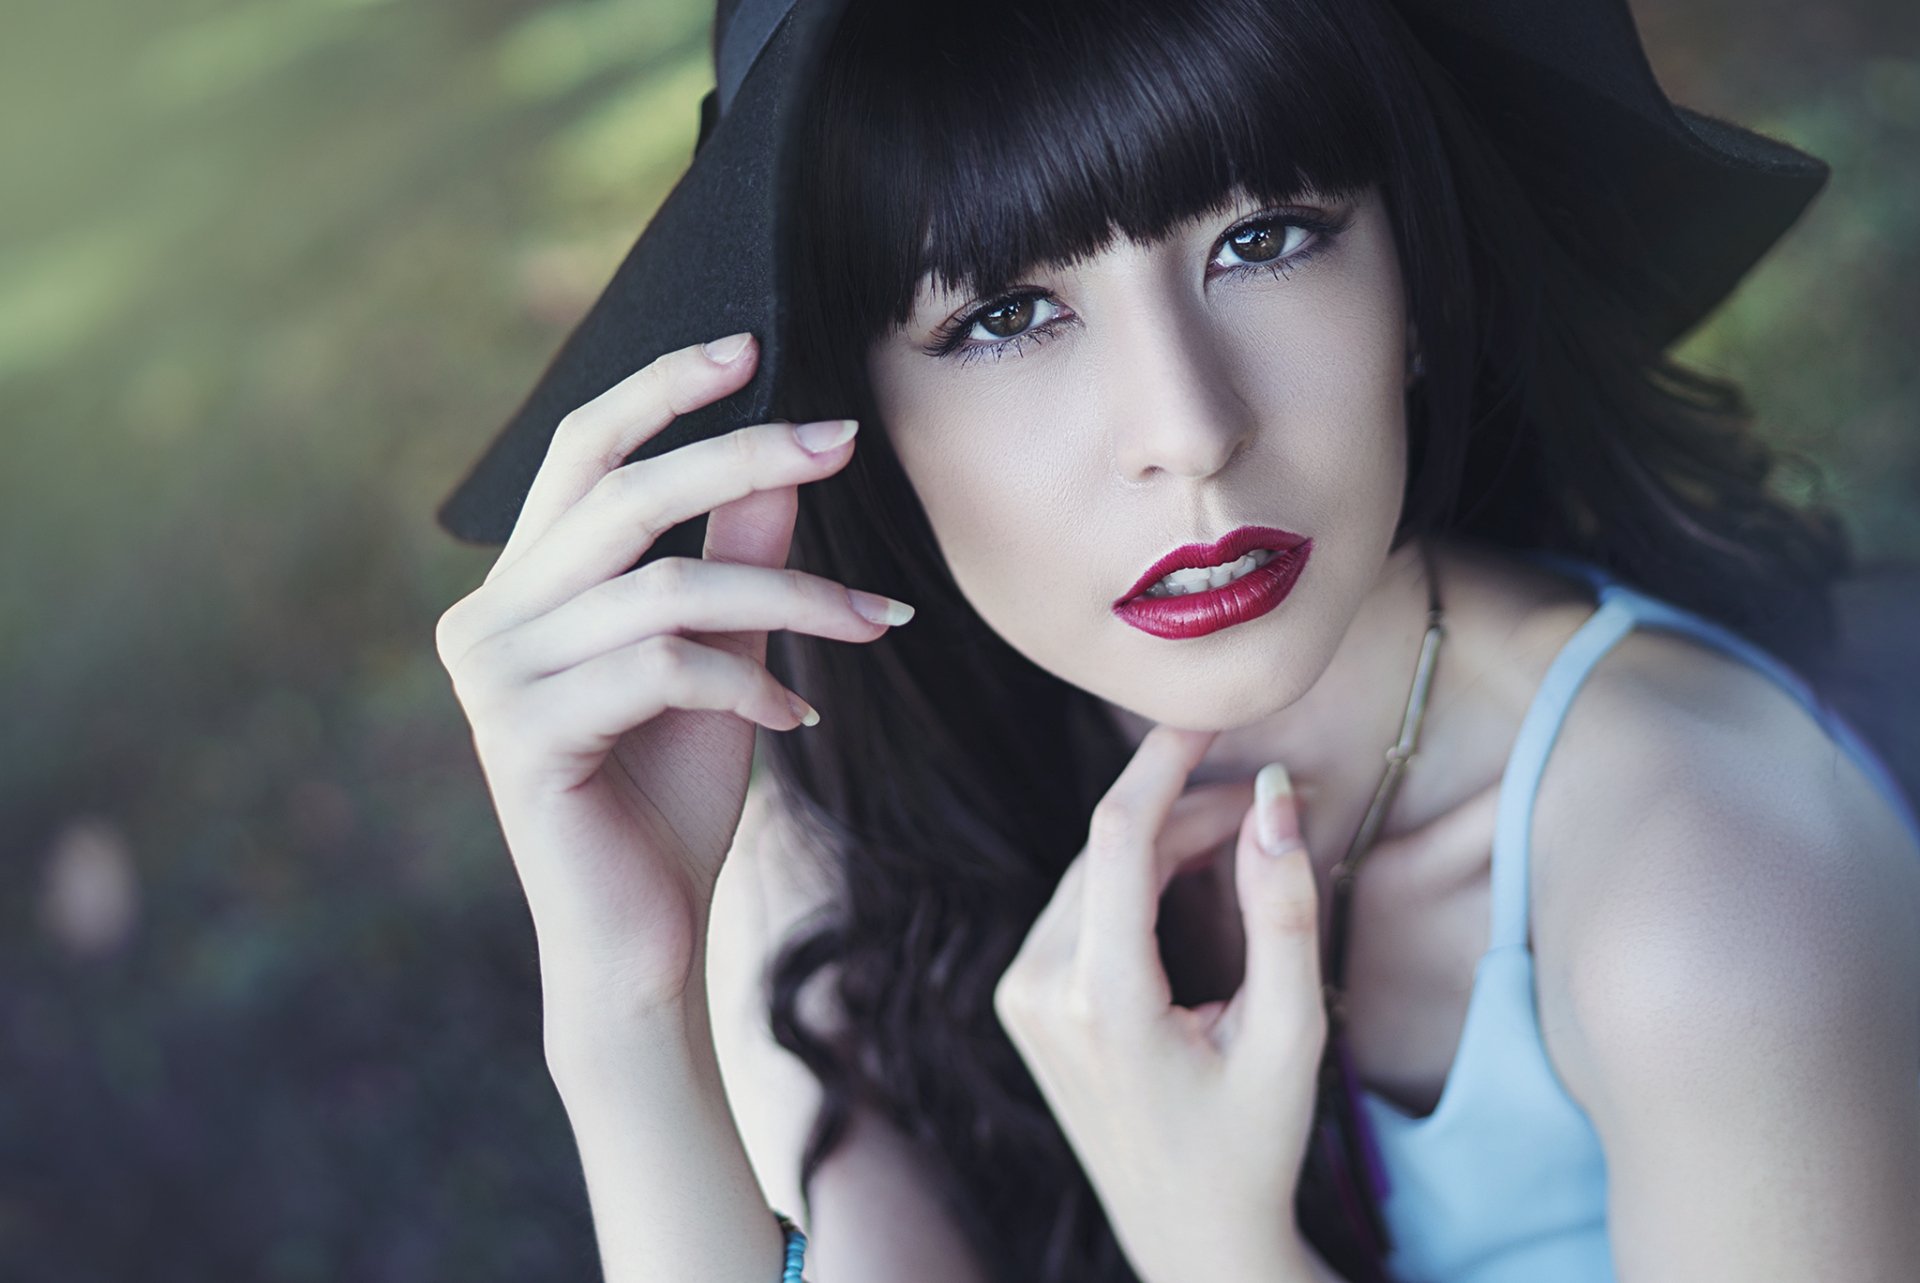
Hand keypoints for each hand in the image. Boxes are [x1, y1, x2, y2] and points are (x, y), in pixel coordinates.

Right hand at [433, 334, 913, 1025]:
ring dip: (792, 601)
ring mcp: (494, 678)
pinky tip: (794, 725)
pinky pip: (662, 669)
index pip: (581, 451)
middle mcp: (486, 618)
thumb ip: (739, 556)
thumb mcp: (721, 655)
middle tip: (842, 439)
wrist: (641, 938)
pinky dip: (749, 687)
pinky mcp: (522, 737)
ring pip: (667, 588)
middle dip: (744, 456)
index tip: (753, 344)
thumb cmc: (672, 794)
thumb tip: (790, 456)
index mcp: (522, 586)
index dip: (661, 389)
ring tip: (873, 625)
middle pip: (624, 495)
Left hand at [993, 724, 1328, 1282]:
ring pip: (1093, 871)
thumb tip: (1274, 797)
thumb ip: (1284, 913)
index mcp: (1100, 998)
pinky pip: (1079, 906)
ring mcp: (1021, 995)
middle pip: (1109, 848)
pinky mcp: (1024, 999)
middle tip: (1270, 801)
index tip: (1209, 710)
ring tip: (1242, 840)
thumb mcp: (1289, 1037)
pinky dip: (1134, 879)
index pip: (1119, 833)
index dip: (1164, 759)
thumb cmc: (1249, 1146)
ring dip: (1162, 841)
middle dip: (1187, 807)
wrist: (1186, 1237)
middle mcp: (1039, 988)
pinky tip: (1191, 885)